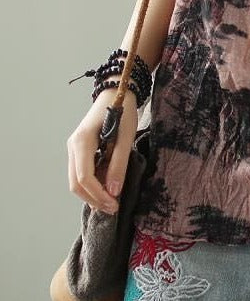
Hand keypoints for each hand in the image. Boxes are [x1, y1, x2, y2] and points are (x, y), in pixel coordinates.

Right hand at [66, 87, 138, 212]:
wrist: (116, 92)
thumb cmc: (123, 110)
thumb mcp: (126, 137)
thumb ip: (119, 164)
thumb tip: (114, 192)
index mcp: (82, 141)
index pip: (84, 177)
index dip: (98, 195)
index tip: (114, 205)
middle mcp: (73, 146)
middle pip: (76, 183)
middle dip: (93, 199)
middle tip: (113, 208)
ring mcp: (74, 148)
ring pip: (76, 180)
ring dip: (92, 194)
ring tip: (111, 201)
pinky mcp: (79, 149)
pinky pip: (81, 172)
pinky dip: (92, 184)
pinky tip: (107, 188)